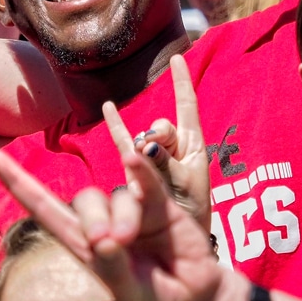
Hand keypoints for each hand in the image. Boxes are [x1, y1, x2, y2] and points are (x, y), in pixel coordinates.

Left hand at [0, 70, 241, 300]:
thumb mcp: (128, 293)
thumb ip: (113, 266)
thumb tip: (102, 239)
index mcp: (83, 246)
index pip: (44, 209)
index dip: (19, 184)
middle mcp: (103, 224)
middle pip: (84, 201)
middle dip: (93, 219)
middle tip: (109, 243)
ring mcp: (132, 212)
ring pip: (116, 195)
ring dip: (123, 215)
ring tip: (131, 239)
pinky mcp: (161, 205)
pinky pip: (145, 181)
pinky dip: (139, 169)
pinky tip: (133, 157)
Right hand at [102, 55, 210, 230]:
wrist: (179, 243)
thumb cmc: (190, 216)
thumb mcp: (185, 187)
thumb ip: (164, 164)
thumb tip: (142, 145)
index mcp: (193, 147)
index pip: (187, 107)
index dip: (182, 83)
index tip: (178, 57)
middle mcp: (173, 148)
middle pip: (161, 125)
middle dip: (158, 135)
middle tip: (153, 154)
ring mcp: (152, 158)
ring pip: (142, 138)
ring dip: (142, 148)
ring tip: (143, 171)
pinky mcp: (135, 169)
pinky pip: (123, 141)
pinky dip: (116, 124)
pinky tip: (107, 106)